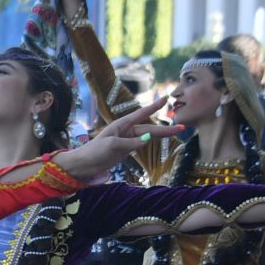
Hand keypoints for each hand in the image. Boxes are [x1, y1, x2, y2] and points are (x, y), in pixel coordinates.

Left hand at [52, 97, 180, 181]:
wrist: (83, 165)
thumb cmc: (94, 152)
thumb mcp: (113, 146)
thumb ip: (131, 143)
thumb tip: (148, 138)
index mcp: (121, 125)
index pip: (141, 114)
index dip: (154, 107)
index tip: (166, 98)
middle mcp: (126, 130)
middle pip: (149, 128)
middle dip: (165, 128)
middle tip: (181, 128)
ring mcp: (126, 140)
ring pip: (147, 136)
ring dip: (161, 134)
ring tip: (176, 132)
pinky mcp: (125, 150)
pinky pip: (141, 144)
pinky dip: (151, 142)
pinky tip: (160, 140)